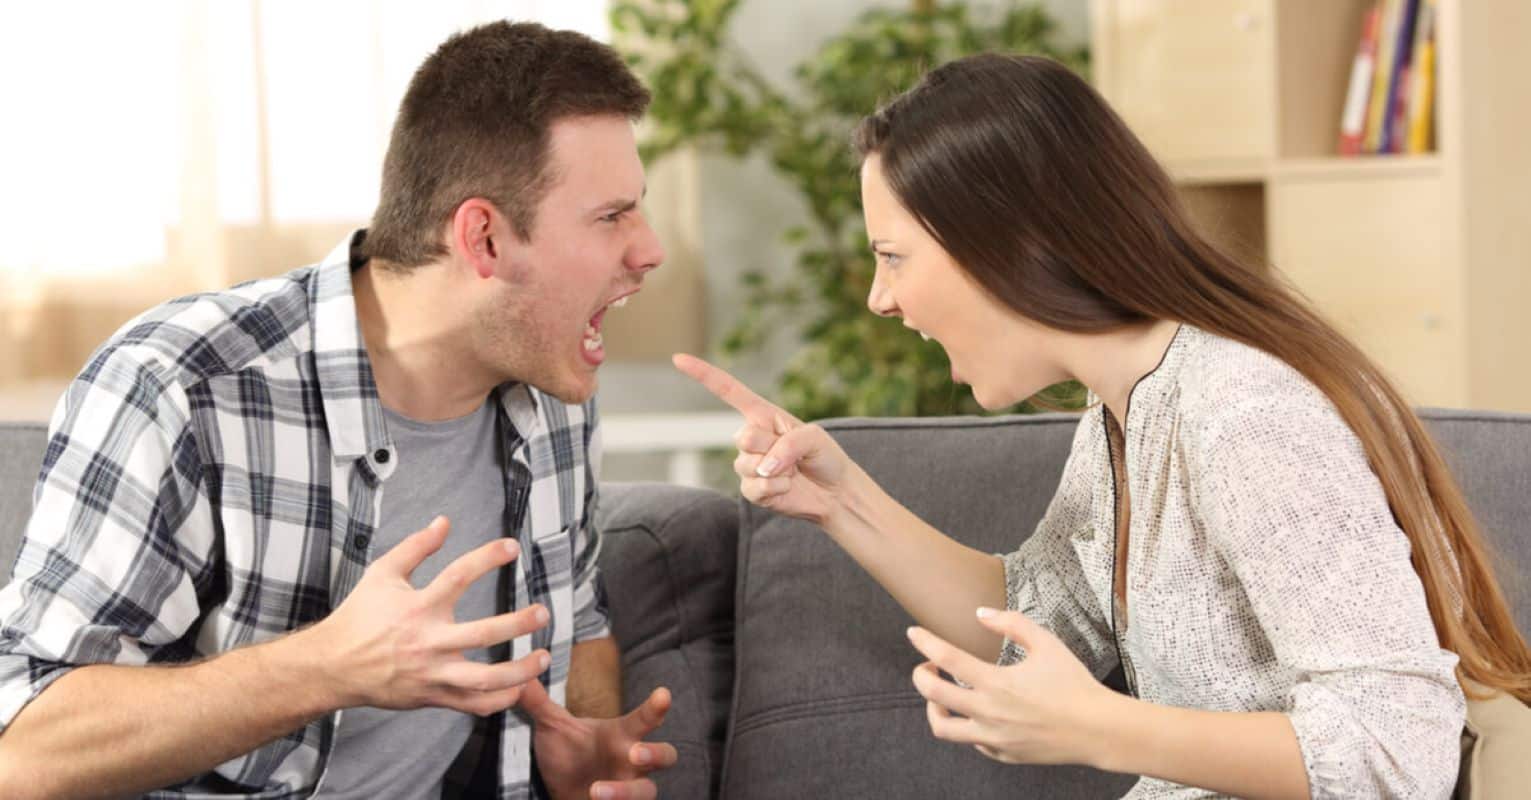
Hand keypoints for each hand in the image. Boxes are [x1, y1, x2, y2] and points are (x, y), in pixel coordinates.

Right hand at [308, 516, 550, 714]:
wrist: (332, 667)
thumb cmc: (359, 616)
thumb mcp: (382, 573)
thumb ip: (415, 546)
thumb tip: (444, 521)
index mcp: (417, 607)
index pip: (458, 576)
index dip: (487, 558)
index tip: (512, 547)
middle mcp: (427, 642)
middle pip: (482, 634)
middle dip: (518, 624)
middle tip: (543, 613)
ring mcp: (432, 673)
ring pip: (484, 680)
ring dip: (519, 671)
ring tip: (544, 657)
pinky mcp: (432, 696)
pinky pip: (473, 705)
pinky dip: (500, 700)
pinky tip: (520, 687)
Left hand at [520, 679, 677, 799]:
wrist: (560, 792)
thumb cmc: (567, 756)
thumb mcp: (552, 727)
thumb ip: (540, 703)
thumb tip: (523, 674)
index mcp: (621, 736)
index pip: (644, 719)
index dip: (656, 708)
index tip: (663, 694)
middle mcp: (632, 761)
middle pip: (665, 755)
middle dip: (655, 754)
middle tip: (636, 752)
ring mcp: (629, 788)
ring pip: (647, 791)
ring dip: (625, 792)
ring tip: (595, 791)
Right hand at [672, 353, 853, 523]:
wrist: (834, 492)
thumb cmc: (824, 456)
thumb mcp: (814, 437)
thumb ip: (788, 445)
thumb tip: (763, 468)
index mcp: (763, 414)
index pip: (728, 391)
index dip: (703, 374)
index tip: (678, 359)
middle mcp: (751, 437)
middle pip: (743, 438)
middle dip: (770, 447)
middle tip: (793, 455)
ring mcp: (748, 465)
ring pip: (746, 465)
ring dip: (777, 471)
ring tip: (792, 472)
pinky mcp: (751, 491)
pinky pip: (753, 488)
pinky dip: (775, 489)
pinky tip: (787, 487)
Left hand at [906, 607, 1113, 766]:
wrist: (1098, 730)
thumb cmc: (1074, 684)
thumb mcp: (1047, 643)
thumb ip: (1011, 624)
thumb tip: (981, 613)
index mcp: (997, 683)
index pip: (946, 658)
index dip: (925, 642)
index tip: (913, 633)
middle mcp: (989, 713)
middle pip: (933, 694)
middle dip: (920, 675)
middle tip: (927, 665)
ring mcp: (994, 739)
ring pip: (943, 728)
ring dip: (933, 707)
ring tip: (940, 694)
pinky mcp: (1003, 755)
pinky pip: (972, 742)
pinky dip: (966, 725)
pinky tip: (975, 712)